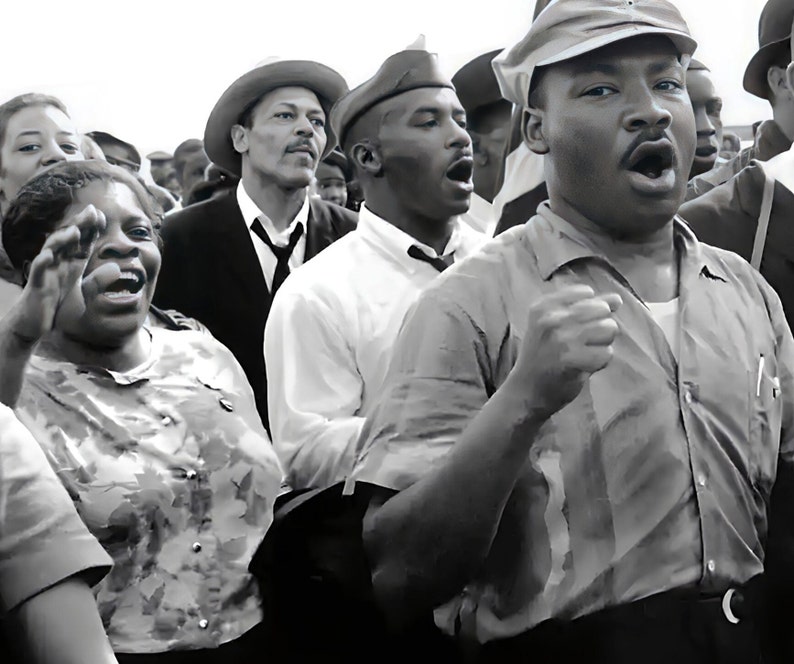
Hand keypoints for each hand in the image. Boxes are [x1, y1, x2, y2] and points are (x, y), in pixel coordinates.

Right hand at [10, 205, 104, 342]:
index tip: (102, 215)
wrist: (34, 320)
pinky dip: (42, 262)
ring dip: (62, 239)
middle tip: (92, 212)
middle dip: (79, 225)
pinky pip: (37, 271)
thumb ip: (97, 279)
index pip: (80, 241)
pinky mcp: (36, 284)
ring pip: (51, 250)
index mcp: (69, 262)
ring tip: (75, 231)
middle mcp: (57, 262)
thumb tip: (116, 269)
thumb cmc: (55, 301)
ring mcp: (45, 271)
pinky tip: (49, 255)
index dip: (90, 228)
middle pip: (67, 240)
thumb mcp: (79, 288)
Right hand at [511, 285, 621, 416]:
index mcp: (543, 306)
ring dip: (602, 343)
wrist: (526, 390)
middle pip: (602, 309)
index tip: (573, 326)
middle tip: (580, 343)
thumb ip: (584, 308)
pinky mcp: (574, 360)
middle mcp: (551, 318)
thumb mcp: (552, 325)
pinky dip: (600, 361)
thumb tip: (617, 299)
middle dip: (599, 326)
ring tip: (584, 353)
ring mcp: (563, 339)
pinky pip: (607, 353)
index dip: (589, 310)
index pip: (586, 293)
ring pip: (609, 329)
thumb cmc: (542, 355)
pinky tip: (584, 365)